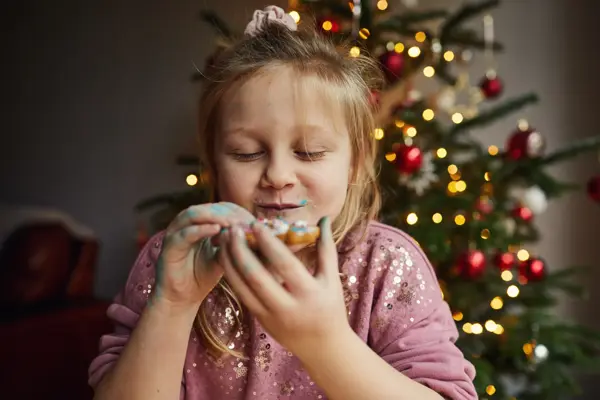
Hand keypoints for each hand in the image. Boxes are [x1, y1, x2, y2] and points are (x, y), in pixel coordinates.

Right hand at [153, 202, 255, 309]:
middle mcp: (187, 224)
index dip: (238, 212)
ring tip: (233, 223)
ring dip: (215, 216)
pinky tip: (217, 230)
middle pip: (208, 208)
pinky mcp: (169, 246)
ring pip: (194, 214)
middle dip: (229, 213)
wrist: (181, 299)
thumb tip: (258, 235)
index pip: (221, 208)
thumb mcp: (224, 258)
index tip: (255, 221)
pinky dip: (201, 229)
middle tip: (246, 222)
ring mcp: (176, 233)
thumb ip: (234, 245)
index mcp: (201, 224)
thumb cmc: (202, 277)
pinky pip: (185, 233)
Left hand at [218, 217, 350, 358]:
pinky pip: (241, 295)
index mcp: (309, 294)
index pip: (285, 265)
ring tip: (223, 239)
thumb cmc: (331, 307)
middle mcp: (287, 307)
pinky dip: (231, 275)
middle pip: (256, 276)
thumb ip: (326, 248)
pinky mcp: (260, 320)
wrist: (323, 347)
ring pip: (242, 287)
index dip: (269, 243)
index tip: (256, 223)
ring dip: (229, 261)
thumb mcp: (332, 278)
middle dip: (241, 250)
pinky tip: (226, 257)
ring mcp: (270, 316)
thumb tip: (324, 218)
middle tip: (232, 228)